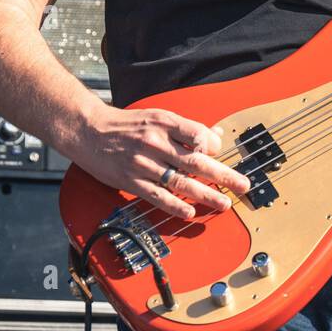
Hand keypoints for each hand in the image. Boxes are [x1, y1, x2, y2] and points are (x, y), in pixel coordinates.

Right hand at [76, 105, 252, 219]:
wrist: (89, 131)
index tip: (222, 155)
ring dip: (205, 195)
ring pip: (180, 182)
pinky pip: (157, 196)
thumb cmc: (126, 124)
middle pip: (196, 161)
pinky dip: (174, 206)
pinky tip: (189, 212)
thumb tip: (215, 136)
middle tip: (242, 185)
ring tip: (223, 203)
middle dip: (223, 175)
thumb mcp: (158, 117)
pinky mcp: (131, 181)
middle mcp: (156, 143)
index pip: (199, 136)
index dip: (215, 147)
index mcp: (164, 123)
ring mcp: (143, 164)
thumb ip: (186, 128)